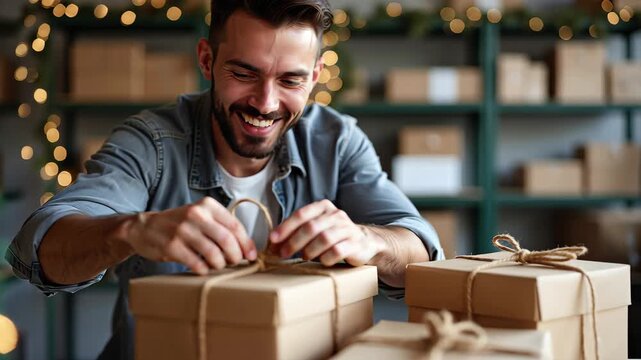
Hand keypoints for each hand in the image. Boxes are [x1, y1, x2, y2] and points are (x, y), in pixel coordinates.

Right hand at [126, 197, 256, 274]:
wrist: (145, 227)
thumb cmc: (180, 225)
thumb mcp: (201, 217)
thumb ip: (222, 227)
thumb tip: (247, 248)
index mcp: (207, 206)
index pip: (235, 226)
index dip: (246, 243)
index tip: (251, 256)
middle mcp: (195, 215)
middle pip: (227, 240)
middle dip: (235, 256)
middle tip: (235, 262)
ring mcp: (182, 230)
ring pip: (214, 254)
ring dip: (220, 264)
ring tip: (218, 265)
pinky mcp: (172, 247)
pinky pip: (197, 264)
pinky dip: (204, 270)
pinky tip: (203, 268)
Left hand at [268, 199, 383, 265]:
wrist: (363, 244)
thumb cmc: (333, 237)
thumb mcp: (315, 230)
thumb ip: (295, 234)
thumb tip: (273, 245)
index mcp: (323, 207)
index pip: (301, 214)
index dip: (286, 227)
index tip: (273, 240)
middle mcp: (336, 215)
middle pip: (311, 227)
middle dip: (294, 241)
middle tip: (283, 254)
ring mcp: (348, 228)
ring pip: (324, 238)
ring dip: (309, 250)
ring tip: (304, 257)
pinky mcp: (356, 244)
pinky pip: (337, 251)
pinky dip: (326, 258)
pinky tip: (322, 261)